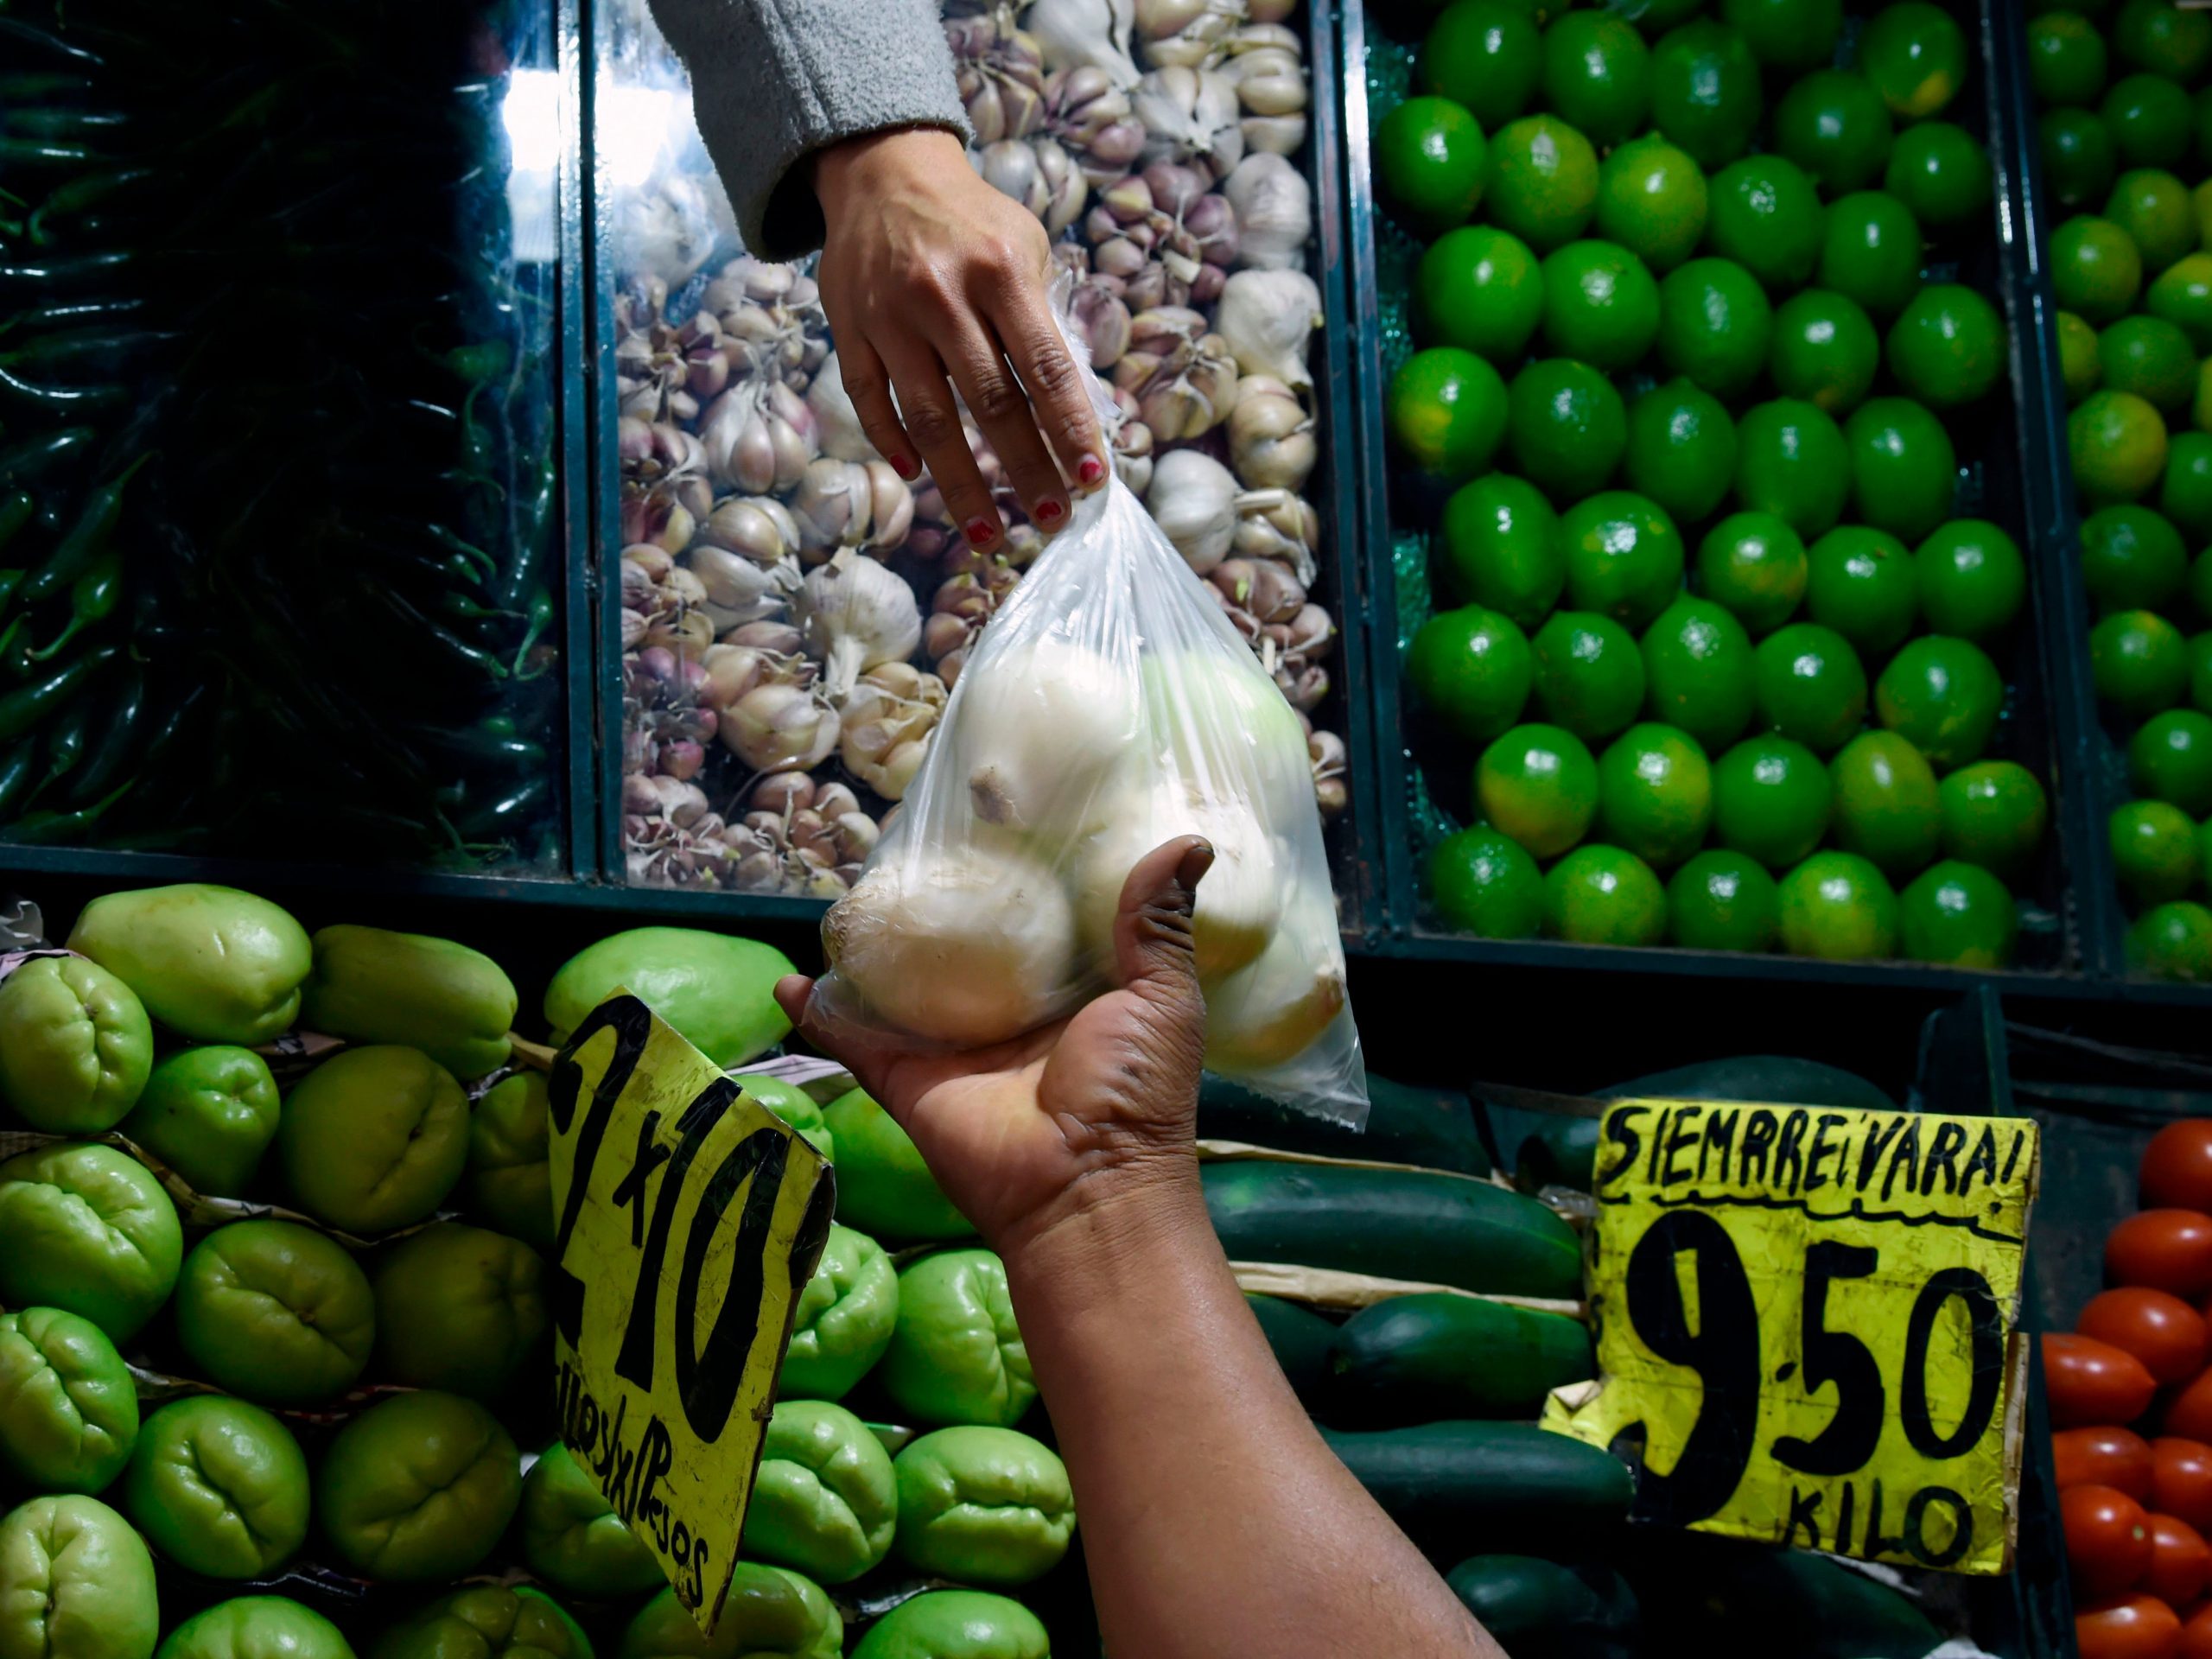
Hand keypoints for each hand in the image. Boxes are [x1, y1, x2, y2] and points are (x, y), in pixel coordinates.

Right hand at [774, 837, 1212, 1254]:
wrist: (1085, 1187)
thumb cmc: (1135, 1092)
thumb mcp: (1162, 998)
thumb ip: (1158, 926)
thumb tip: (1189, 839)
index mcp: (1070, 992)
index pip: (1040, 921)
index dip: (1022, 876)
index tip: (998, 818)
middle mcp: (1006, 1013)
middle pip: (961, 948)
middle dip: (936, 904)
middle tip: (908, 842)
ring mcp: (951, 1045)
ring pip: (899, 985)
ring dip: (869, 949)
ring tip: (846, 894)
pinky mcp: (906, 1076)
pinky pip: (852, 1037)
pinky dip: (817, 1011)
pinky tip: (790, 977)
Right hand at [812, 127, 1107, 554]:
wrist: (883, 169)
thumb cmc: (972, 221)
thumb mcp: (1026, 246)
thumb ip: (1048, 321)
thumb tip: (1080, 409)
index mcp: (1002, 273)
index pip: (1046, 370)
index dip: (1071, 431)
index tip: (1092, 480)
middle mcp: (944, 296)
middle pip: (993, 406)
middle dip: (1028, 471)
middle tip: (1053, 519)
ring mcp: (890, 316)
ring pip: (931, 421)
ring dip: (963, 486)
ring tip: (991, 534)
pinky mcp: (849, 328)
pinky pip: (871, 401)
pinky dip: (894, 444)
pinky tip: (919, 478)